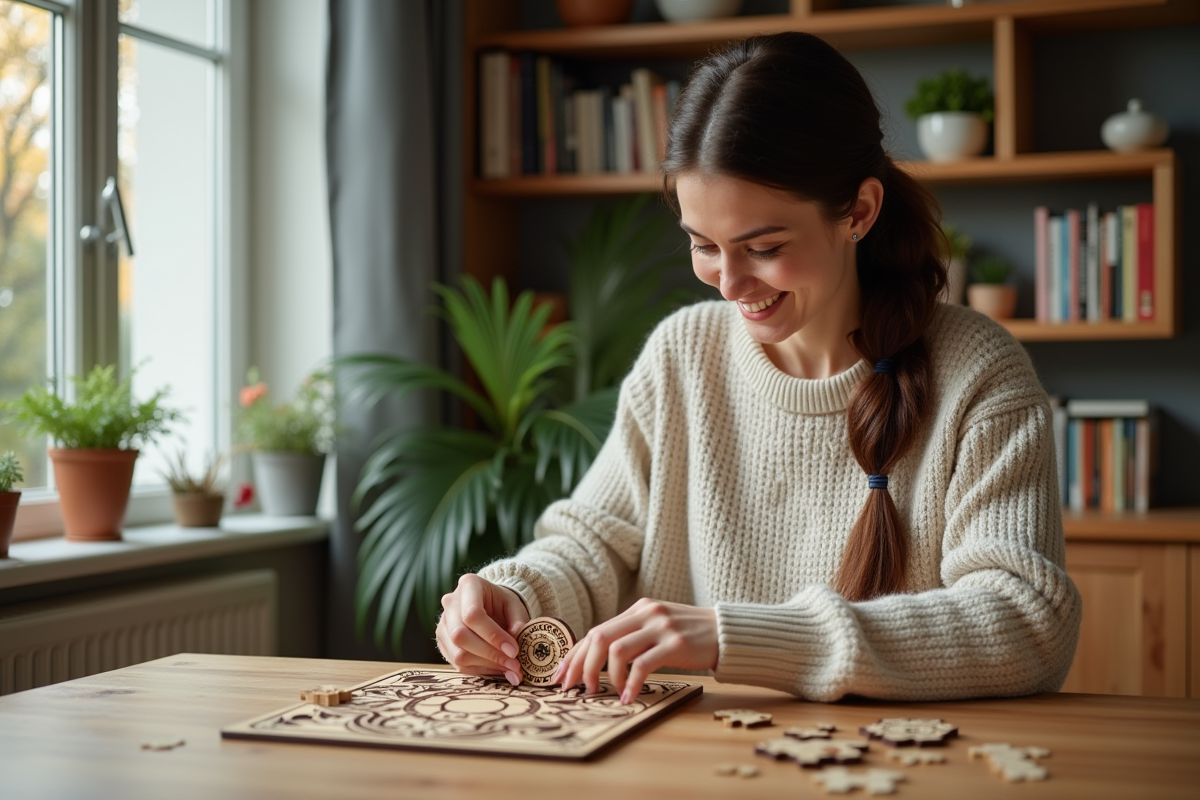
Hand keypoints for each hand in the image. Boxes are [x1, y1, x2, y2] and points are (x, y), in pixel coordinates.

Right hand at [436, 574, 530, 685]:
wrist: (490, 604)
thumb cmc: (502, 603)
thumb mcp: (515, 606)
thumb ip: (518, 622)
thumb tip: (515, 646)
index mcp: (469, 585)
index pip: (473, 614)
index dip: (493, 636)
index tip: (514, 650)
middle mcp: (450, 603)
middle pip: (461, 636)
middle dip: (490, 654)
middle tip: (514, 665)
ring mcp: (443, 624)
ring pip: (458, 654)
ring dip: (487, 665)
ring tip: (510, 668)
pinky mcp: (443, 642)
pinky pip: (457, 664)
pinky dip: (480, 670)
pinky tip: (498, 668)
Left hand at [553, 598, 717, 703]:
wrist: (727, 631)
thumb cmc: (690, 636)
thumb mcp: (658, 627)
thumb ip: (634, 635)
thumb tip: (598, 660)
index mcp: (638, 609)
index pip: (596, 631)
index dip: (574, 655)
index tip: (561, 676)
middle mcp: (646, 613)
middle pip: (599, 637)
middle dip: (581, 666)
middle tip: (574, 689)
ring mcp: (661, 627)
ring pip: (616, 649)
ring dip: (604, 675)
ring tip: (603, 693)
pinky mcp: (676, 644)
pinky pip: (644, 664)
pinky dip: (631, 683)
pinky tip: (628, 696)